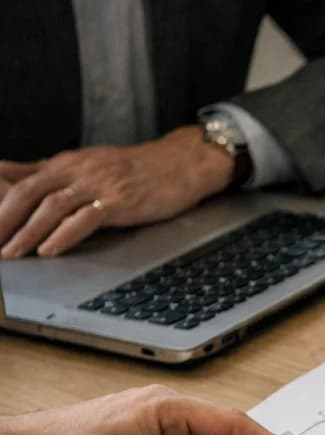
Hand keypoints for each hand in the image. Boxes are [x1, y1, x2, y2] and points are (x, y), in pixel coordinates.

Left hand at [0, 125, 234, 258]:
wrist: (181, 163)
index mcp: (65, 164)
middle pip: (28, 194)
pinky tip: (51, 249)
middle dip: (4, 221)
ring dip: (28, 233)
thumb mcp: (84, 164)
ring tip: (12, 253)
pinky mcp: (120, 201)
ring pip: (52, 207)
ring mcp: (98, 185)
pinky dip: (64, 235)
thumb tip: (5, 172)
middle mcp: (77, 171)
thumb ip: (44, 171)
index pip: (19, 184)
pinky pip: (85, 219)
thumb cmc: (136, 168)